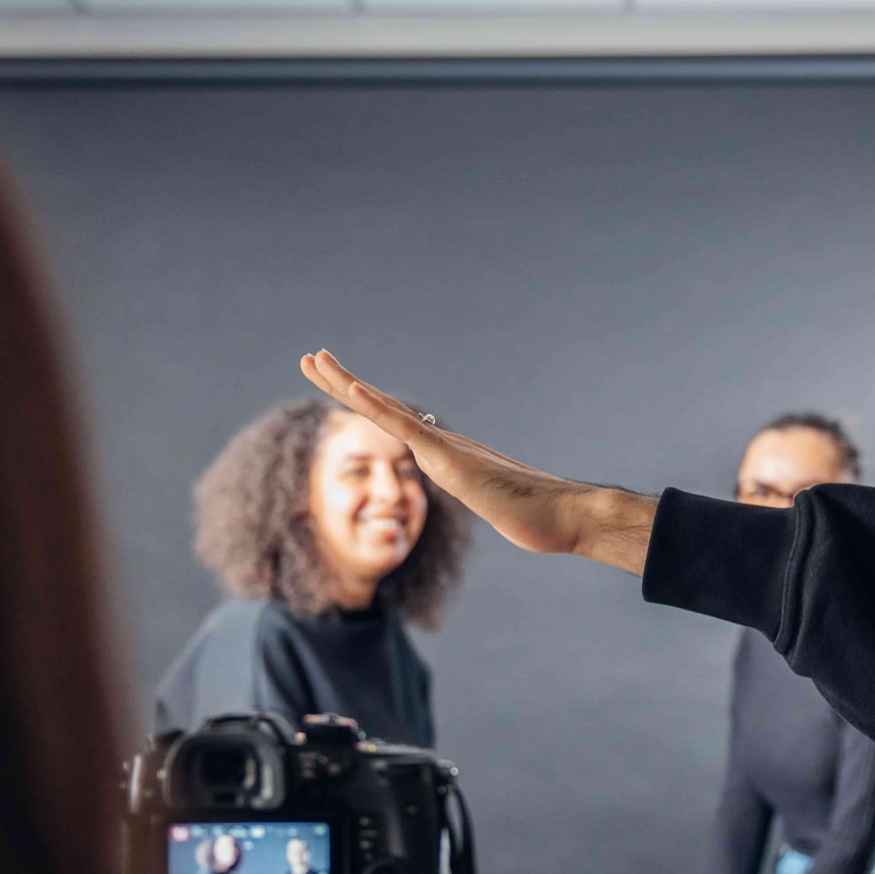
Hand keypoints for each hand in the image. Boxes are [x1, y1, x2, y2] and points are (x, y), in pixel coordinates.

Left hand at [300, 350, 656, 573]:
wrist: (563, 516)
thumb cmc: (536, 516)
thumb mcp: (494, 505)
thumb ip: (484, 493)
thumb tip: (483, 492)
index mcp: (447, 455)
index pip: (397, 425)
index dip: (365, 403)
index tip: (339, 384)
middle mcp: (442, 443)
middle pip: (383, 407)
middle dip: (343, 383)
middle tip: (310, 356)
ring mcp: (444, 449)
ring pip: (387, 410)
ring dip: (347, 384)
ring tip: (317, 359)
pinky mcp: (450, 461)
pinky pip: (406, 430)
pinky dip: (376, 408)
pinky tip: (352, 390)